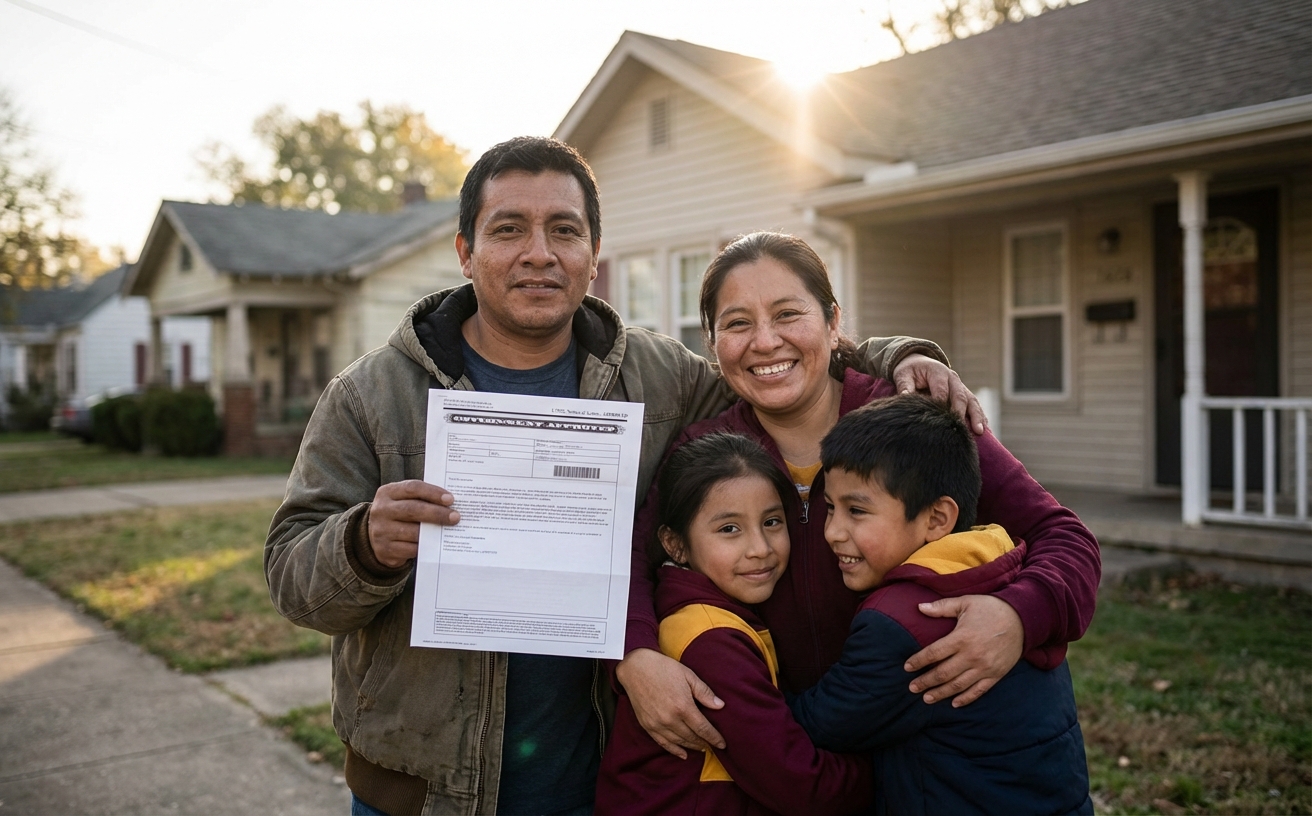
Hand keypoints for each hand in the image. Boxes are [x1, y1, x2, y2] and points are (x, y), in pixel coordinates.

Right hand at [367, 480, 459, 568]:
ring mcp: (381, 531)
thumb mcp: (404, 501)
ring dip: (433, 532)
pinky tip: (436, 544)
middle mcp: (381, 510)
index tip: (450, 499)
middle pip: (412, 509)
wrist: (375, 537)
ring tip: (449, 531)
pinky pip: (410, 549)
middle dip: (437, 513)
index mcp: (387, 493)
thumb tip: (450, 503)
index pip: (412, 488)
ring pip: (412, 531)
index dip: (432, 492)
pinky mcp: (384, 550)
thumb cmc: (399, 514)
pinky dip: (425, 547)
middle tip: (455, 517)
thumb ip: (422, 499)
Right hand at [615, 648, 725, 759]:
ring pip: (679, 742)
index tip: (723, 744)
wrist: (636, 667)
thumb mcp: (688, 675)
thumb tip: (720, 706)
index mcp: (683, 706)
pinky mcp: (647, 725)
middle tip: (713, 746)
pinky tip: (683, 754)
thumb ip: (704, 692)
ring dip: (692, 747)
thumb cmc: (663, 668)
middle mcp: (670, 719)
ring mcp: (657, 724)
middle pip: (692, 737)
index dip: (714, 738)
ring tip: (702, 748)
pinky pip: (663, 743)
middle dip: (705, 743)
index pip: (703, 729)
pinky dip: (674, 750)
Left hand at [892, 353, 987, 434]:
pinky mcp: (964, 393)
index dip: (941, 405)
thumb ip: (904, 386)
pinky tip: (983, 429)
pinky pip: (974, 404)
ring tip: (979, 431)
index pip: (941, 390)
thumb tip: (903, 398)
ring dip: (976, 416)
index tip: (939, 420)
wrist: (919, 362)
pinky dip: (979, 416)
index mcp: (938, 372)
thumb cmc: (910, 370)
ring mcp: (960, 385)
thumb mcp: (903, 375)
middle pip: (960, 396)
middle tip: (960, 429)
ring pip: (971, 401)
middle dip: (961, 413)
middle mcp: (952, 378)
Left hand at [904, 595, 1023, 706]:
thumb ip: (941, 607)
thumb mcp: (965, 602)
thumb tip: (919, 607)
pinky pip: (978, 691)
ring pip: (958, 685)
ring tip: (927, 698)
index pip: (934, 653)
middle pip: (943, 673)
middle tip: (912, 688)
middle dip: (925, 682)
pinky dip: (965, 698)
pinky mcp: (996, 674)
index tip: (907, 667)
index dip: (919, 661)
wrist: (1023, 618)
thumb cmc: (991, 608)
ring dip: (941, 693)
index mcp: (962, 637)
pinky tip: (954, 703)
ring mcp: (985, 667)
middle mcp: (972, 655)